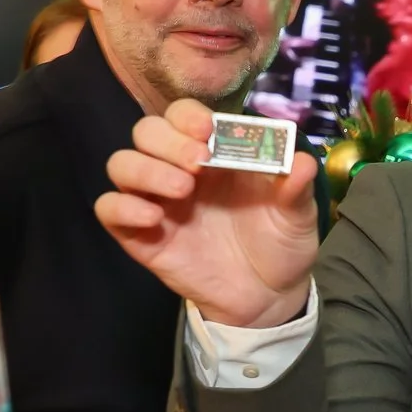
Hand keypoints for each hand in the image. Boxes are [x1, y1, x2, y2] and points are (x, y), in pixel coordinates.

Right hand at [95, 99, 321, 328]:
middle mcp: (178, 170)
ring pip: (121, 164)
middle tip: (199, 164)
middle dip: (168, 140)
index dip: (188, 116)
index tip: (208, 131)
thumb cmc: (279, 244)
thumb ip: (296, 189)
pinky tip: (154, 217)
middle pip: (146, 132)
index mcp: (214, 154)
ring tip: (183, 190)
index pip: (182, 115)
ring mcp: (157, 201)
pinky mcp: (141, 235)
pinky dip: (122, 206)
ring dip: (145, 169)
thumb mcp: (297, 216)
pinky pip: (109, 209)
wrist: (268, 296)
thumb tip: (302, 162)